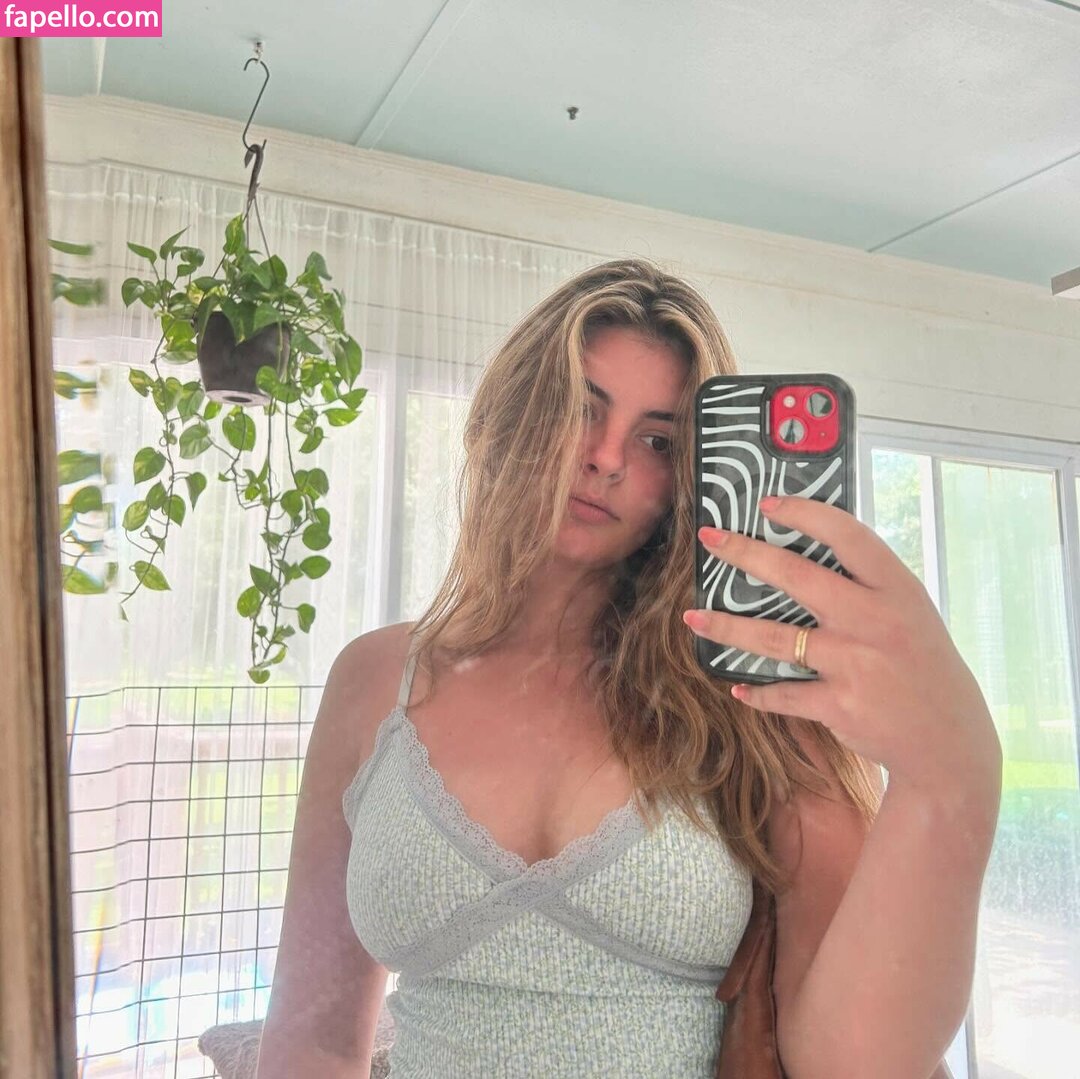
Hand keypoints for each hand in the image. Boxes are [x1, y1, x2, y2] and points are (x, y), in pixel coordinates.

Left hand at [683, 495, 1000, 793]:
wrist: (948, 739)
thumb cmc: (920, 663)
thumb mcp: (909, 612)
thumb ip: (868, 585)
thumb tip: (804, 551)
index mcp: (897, 589)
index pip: (849, 536)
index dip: (805, 514)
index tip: (767, 503)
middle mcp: (875, 621)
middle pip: (797, 577)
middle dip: (746, 553)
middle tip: (710, 539)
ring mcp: (856, 664)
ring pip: (775, 638)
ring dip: (727, 627)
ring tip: (693, 617)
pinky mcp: (840, 705)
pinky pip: (783, 693)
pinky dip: (758, 692)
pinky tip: (738, 686)